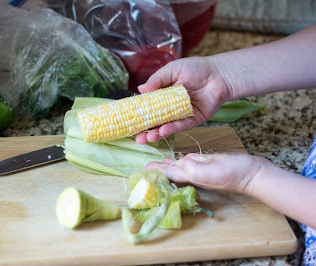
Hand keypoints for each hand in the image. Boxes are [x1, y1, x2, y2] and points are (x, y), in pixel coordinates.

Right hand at [136, 56, 229, 143]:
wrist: (219, 74)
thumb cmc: (196, 68)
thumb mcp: (173, 70)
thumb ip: (157, 80)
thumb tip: (140, 89)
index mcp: (162, 95)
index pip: (148, 107)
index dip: (139, 115)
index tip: (130, 122)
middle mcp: (170, 107)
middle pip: (155, 121)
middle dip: (146, 130)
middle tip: (137, 137)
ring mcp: (181, 115)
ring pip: (166, 126)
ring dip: (156, 133)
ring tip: (147, 138)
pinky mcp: (193, 120)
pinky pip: (181, 126)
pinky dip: (171, 129)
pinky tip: (163, 131)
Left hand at [146, 153, 267, 194]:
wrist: (253, 173)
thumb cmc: (234, 174)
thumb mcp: (213, 171)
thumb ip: (194, 168)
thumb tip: (180, 163)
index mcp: (190, 175)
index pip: (167, 174)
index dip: (155, 173)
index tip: (141, 172)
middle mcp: (192, 172)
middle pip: (170, 170)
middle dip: (157, 169)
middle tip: (145, 166)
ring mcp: (200, 167)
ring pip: (178, 165)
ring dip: (166, 164)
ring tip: (155, 163)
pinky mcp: (207, 162)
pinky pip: (189, 159)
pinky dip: (180, 159)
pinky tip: (177, 159)